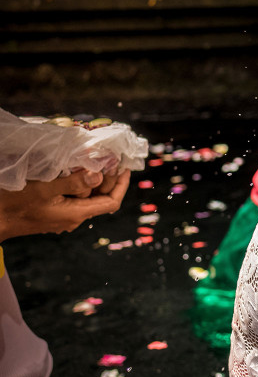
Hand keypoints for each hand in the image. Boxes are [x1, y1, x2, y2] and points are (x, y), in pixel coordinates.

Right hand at [0, 169, 130, 241]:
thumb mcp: (43, 189)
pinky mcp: (52, 212)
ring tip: (95, 160)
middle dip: (108, 178)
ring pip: (86, 197)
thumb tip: (98, 175)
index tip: (125, 168)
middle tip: (111, 158)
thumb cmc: (14, 204)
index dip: (121, 185)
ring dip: (93, 180)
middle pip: (100, 198)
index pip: (111, 202)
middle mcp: (73, 218)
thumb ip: (72, 182)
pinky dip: (78, 184)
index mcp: (76, 214)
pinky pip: (73, 197)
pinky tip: (75, 170)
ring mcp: (63, 216)